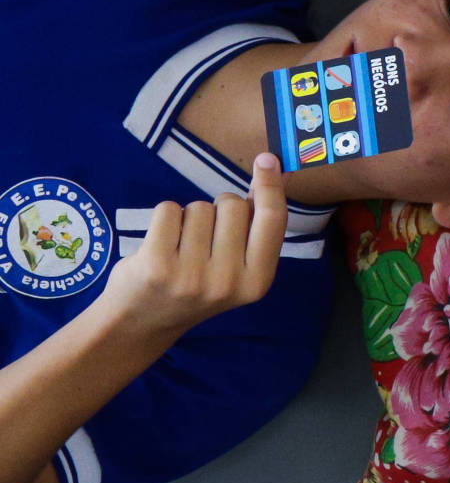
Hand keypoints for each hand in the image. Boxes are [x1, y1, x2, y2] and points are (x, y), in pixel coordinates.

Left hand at [93, 153, 285, 340]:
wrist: (142, 323)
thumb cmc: (196, 286)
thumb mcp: (237, 270)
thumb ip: (256, 229)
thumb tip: (273, 172)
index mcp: (257, 282)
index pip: (272, 221)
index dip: (271, 186)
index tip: (266, 159)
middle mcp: (228, 281)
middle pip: (233, 205)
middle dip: (220, 208)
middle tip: (206, 238)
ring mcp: (191, 275)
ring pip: (199, 207)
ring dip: (189, 217)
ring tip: (181, 246)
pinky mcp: (156, 265)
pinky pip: (169, 210)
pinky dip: (165, 218)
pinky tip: (162, 244)